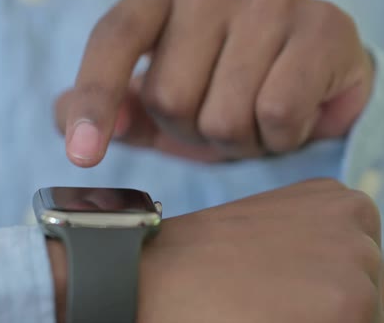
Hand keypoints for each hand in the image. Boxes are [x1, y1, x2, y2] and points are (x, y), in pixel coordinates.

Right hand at [47, 179, 381, 321]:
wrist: (150, 278)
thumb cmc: (199, 261)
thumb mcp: (268, 230)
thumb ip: (317, 242)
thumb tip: (340, 283)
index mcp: (338, 200)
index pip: (362, 267)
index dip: (321, 287)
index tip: (283, 287)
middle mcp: (358, 223)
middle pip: (368, 294)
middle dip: (327, 307)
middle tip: (264, 299)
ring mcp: (360, 263)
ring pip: (360, 316)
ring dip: (318, 321)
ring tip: (263, 310)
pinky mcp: (352, 305)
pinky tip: (267, 319)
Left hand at [55, 0, 374, 166]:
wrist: (309, 73)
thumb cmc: (224, 80)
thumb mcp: (158, 92)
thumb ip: (109, 101)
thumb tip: (63, 120)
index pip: (113, 40)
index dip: (94, 98)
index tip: (82, 154)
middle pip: (168, 98)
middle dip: (191, 129)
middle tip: (217, 110)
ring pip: (222, 116)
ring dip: (236, 139)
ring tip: (254, 112)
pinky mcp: (321, 27)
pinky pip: (276, 114)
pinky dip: (279, 136)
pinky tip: (288, 115)